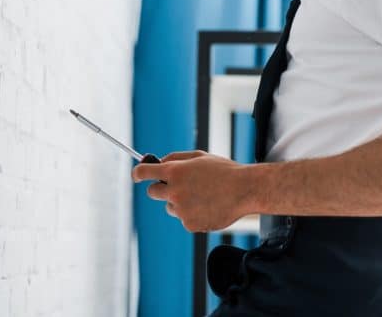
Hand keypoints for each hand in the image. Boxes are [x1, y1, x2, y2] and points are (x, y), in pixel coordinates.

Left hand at [132, 150, 252, 231]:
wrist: (244, 190)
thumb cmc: (223, 171)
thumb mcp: (197, 156)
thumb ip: (175, 159)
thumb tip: (159, 163)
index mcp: (174, 172)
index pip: (144, 173)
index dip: (137, 173)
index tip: (136, 175)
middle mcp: (174, 191)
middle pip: (152, 192)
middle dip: (159, 188)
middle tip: (173, 186)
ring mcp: (182, 210)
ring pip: (169, 206)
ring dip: (178, 202)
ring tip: (200, 195)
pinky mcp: (190, 224)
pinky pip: (183, 218)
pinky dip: (191, 214)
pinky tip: (207, 206)